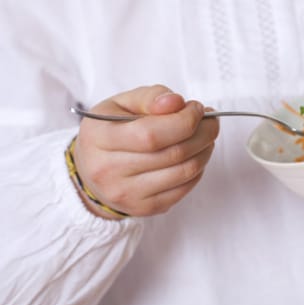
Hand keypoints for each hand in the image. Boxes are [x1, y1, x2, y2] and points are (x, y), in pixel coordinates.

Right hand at [73, 85, 219, 218]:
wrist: (91, 170)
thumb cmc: (111, 130)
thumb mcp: (121, 103)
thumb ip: (150, 97)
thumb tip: (176, 103)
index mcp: (99, 138)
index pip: (151, 134)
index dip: (184, 120)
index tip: (196, 108)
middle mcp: (108, 170)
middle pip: (173, 153)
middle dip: (203, 132)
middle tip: (211, 120)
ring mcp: (127, 194)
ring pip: (184, 172)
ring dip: (205, 149)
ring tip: (206, 134)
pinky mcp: (145, 208)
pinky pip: (185, 188)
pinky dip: (199, 168)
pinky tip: (196, 153)